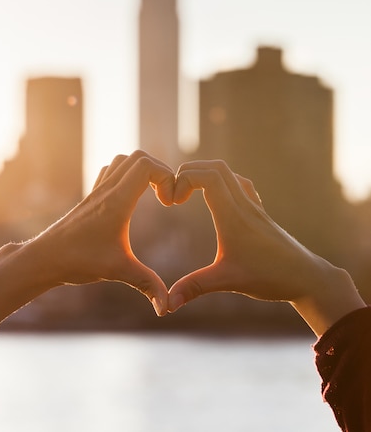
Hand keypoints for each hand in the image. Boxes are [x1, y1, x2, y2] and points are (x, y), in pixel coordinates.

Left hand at [0, 151, 174, 321]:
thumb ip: (148, 285)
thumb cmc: (79, 262)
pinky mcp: (91, 197)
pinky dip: (127, 175)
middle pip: (138, 157)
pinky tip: (132, 200)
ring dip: (143, 170)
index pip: (146, 166)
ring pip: (123, 160)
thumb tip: (167, 308)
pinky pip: (111, 171)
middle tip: (166, 196)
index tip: (170, 202)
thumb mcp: (119, 271)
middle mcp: (107, 190)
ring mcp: (97, 191)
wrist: (44, 259)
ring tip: (153, 195)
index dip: (166, 176)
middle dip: (160, 171)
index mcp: (117, 201)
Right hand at [168, 160, 364, 335]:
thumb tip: (167, 305)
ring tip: (189, 193)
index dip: (184, 179)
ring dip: (205, 173)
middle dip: (189, 171)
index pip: (208, 177)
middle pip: (216, 167)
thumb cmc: (269, 277)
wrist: (306, 276)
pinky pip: (239, 183)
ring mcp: (253, 206)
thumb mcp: (227, 281)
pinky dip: (222, 181)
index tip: (172, 201)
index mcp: (233, 216)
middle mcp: (243, 204)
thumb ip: (195, 288)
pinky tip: (215, 198)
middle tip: (175, 193)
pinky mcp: (259, 211)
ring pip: (228, 172)